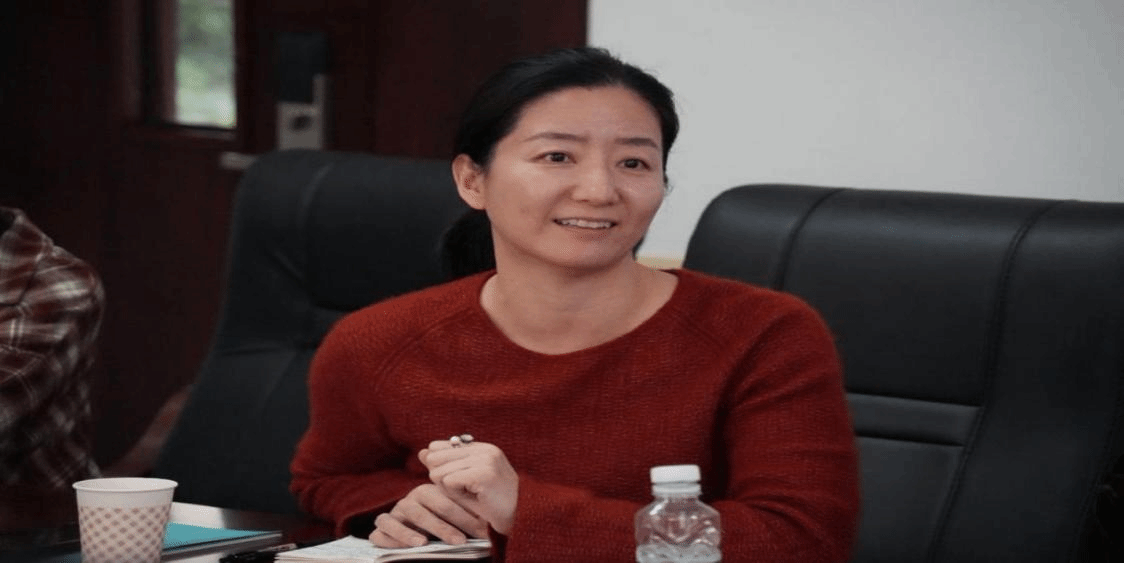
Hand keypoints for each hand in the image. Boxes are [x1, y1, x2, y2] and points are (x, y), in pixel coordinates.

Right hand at [369, 483, 488, 547]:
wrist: (415, 544)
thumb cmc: (440, 531)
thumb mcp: (455, 525)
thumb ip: (467, 520)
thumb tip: (491, 523)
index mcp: (430, 493)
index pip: (447, 498)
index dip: (464, 514)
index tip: (482, 529)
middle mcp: (411, 500)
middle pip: (428, 505)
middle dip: (446, 524)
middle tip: (461, 541)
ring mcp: (395, 513)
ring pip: (406, 515)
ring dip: (418, 529)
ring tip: (428, 542)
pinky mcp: (381, 528)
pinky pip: (383, 527)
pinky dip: (396, 535)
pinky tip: (414, 544)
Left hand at [420, 438, 518, 534]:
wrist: (518, 519)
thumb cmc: (491, 504)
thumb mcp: (464, 481)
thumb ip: (444, 465)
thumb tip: (422, 452)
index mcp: (481, 447)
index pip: (439, 447)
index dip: (440, 467)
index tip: (458, 482)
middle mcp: (484, 449)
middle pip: (435, 458)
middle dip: (441, 479)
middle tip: (463, 491)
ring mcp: (485, 460)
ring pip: (439, 471)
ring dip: (449, 489)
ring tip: (470, 495)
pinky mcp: (484, 473)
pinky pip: (449, 481)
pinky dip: (455, 494)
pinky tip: (472, 498)